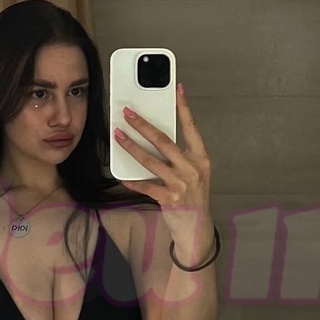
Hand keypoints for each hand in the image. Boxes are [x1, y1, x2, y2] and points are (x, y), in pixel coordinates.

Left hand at [114, 83, 212, 246]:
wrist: (196, 228)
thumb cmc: (193, 197)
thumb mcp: (193, 173)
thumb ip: (180, 156)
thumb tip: (155, 136)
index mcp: (201, 158)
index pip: (191, 128)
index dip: (184, 108)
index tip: (176, 90)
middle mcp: (192, 169)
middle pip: (164, 141)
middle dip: (143, 125)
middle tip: (128, 113)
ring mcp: (181, 184)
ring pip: (151, 161)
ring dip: (131, 147)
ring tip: (118, 135)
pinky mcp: (170, 199)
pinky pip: (146, 186)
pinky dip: (133, 181)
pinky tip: (122, 175)